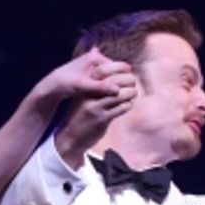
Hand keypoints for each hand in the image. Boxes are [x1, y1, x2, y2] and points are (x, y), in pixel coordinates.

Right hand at [52, 49, 138, 168]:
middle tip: (133, 81)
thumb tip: (116, 73)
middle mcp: (89, 95)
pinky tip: (128, 104)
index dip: (118, 68)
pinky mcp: (101, 119)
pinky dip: (128, 104)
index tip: (127, 70)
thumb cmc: (82, 115)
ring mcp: (95, 107)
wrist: (71, 137)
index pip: (103, 70)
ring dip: (131, 92)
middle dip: (128, 79)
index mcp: (85, 86)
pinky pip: (121, 108)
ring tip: (133, 92)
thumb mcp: (84, 97)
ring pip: (120, 94)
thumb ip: (97, 86)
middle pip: (114, 80)